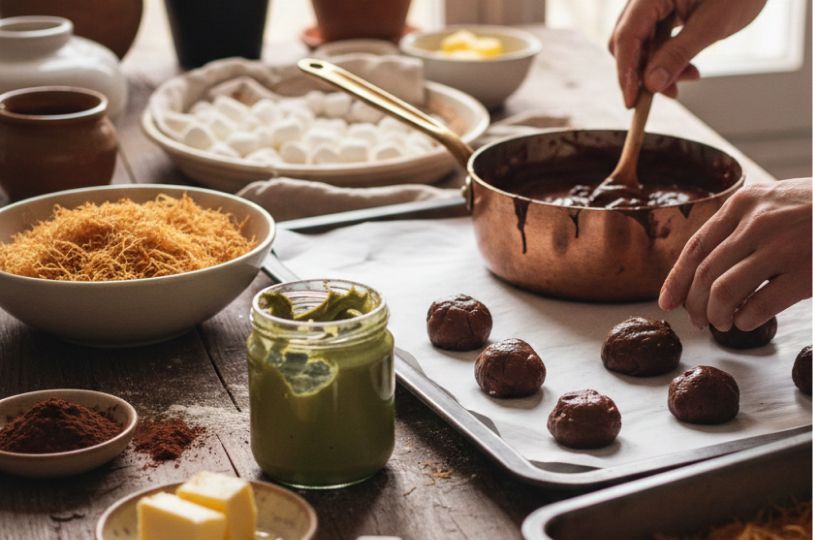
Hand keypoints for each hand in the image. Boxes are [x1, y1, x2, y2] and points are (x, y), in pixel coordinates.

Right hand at [609, 0, 766, 107]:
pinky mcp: (663, 11)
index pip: (626, 36)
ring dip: (657, 68)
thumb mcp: (712, 24)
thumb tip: (652, 84)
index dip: (626, 72)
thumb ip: (678, 54)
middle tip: (664, 92)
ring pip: (640, 45)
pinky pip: (654, 40)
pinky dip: (666, 58)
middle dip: (642, 72)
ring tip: (688, 76)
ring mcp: (653, 4)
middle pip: (627, 42)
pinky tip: (686, 67)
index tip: (632, 102)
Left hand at [659, 178, 811, 330]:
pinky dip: (745, 320)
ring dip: (715, 315)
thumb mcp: (772, 202)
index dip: (676, 280)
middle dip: (694, 304)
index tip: (667, 302)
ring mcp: (783, 247)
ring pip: (723, 292)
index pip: (695, 248)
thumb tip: (701, 269)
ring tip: (720, 323)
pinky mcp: (807, 273)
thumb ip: (738, 226)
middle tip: (697, 320)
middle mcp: (757, 223)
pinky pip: (758, 306)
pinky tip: (746, 322)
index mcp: (743, 204)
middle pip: (704, 274)